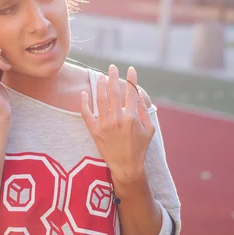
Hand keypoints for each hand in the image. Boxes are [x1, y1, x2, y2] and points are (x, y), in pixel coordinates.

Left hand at [80, 65, 155, 184]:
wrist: (126, 166)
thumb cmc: (139, 148)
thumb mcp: (149, 130)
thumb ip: (143, 111)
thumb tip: (138, 95)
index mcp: (131, 118)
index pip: (131, 93)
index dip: (131, 79)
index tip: (130, 69)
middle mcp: (117, 119)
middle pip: (114, 92)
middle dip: (113, 77)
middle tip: (112, 67)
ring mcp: (104, 124)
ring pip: (100, 99)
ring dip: (100, 85)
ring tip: (100, 76)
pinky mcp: (95, 131)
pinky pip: (86, 114)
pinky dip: (84, 103)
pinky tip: (84, 93)